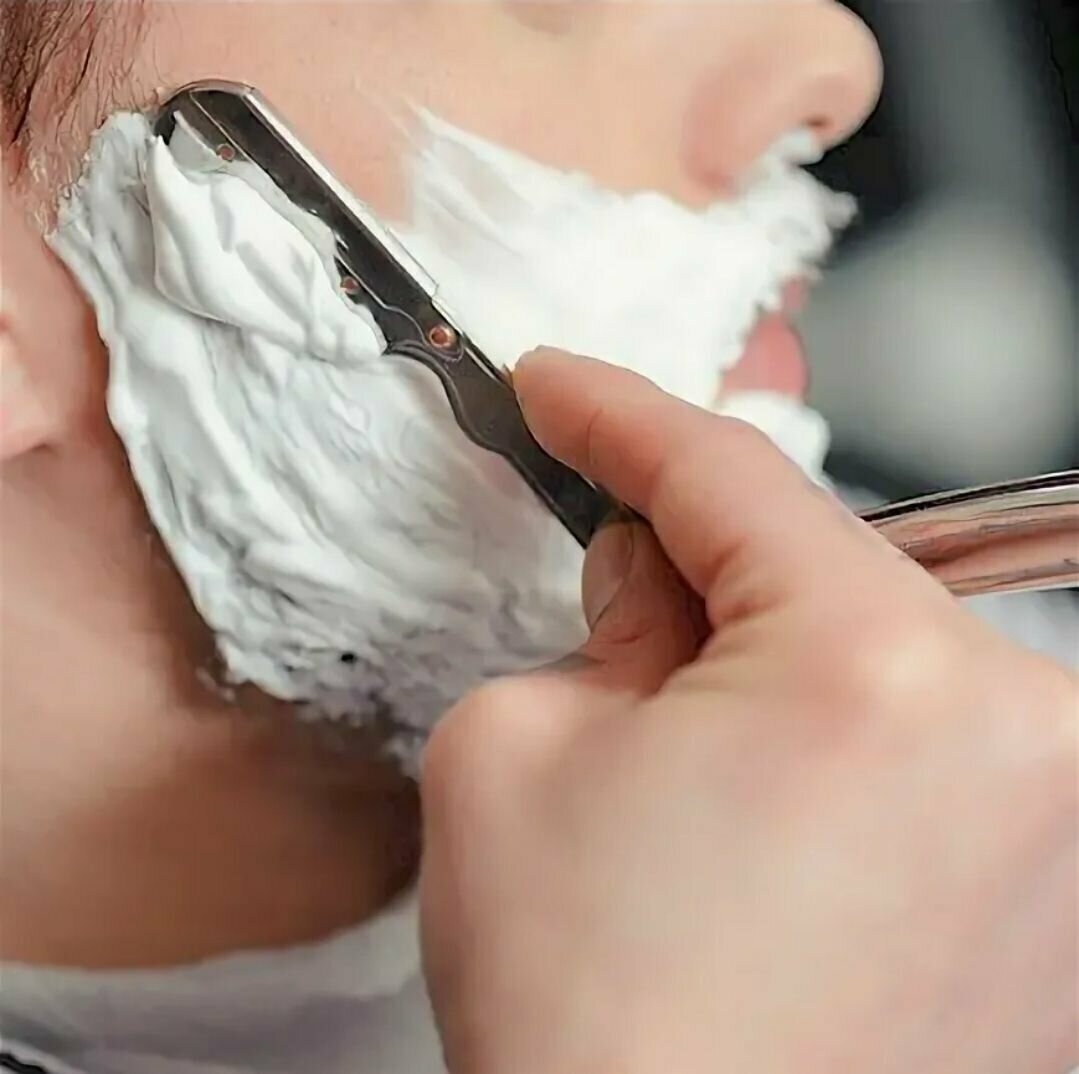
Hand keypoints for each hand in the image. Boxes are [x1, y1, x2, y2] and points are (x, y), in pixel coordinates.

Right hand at [420, 349, 1077, 1073]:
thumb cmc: (592, 1022)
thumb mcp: (514, 750)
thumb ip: (591, 621)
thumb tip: (654, 576)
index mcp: (875, 671)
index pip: (727, 475)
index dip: (620, 416)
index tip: (563, 390)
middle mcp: (1015, 735)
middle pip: (819, 563)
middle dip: (695, 568)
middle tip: (607, 607)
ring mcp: (1053, 828)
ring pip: (871, 655)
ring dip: (765, 665)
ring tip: (677, 769)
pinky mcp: (1047, 901)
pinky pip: (922, 751)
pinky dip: (831, 746)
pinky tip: (758, 826)